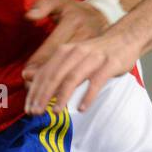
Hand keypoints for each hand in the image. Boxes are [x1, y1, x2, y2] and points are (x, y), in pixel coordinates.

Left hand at [22, 0, 136, 114]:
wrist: (125, 38)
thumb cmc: (95, 53)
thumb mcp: (70, 57)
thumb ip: (51, 67)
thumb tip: (26, 76)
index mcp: (64, 51)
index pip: (45, 73)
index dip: (35, 92)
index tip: (28, 109)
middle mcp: (76, 52)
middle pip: (55, 76)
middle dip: (43, 95)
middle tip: (36, 113)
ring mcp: (93, 57)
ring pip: (73, 78)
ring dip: (62, 96)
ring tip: (55, 112)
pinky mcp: (109, 64)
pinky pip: (96, 81)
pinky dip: (87, 96)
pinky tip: (81, 108)